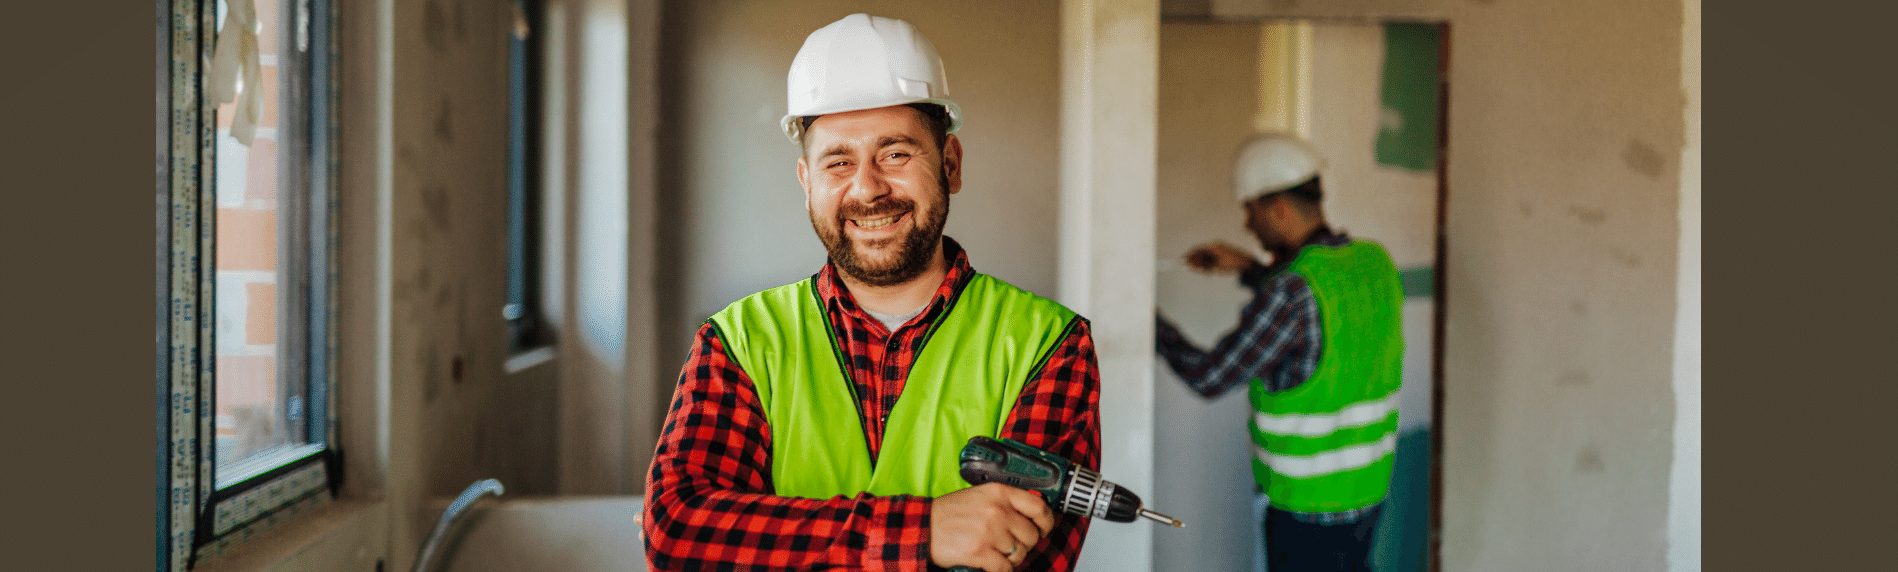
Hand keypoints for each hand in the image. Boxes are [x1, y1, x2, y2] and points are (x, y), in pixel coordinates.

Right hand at [929, 483, 1055, 571]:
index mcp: (999, 492)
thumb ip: (1005, 502)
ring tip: (995, 553)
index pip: (1038, 506)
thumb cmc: (950, 513)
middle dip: (1023, 545)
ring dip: (1010, 558)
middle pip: (1031, 535)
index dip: (1046, 521)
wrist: (923, 526)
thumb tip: (1032, 517)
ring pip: (1019, 554)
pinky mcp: (980, 552)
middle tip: (1009, 545)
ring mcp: (989, 531)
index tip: (1044, 529)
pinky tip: (989, 564)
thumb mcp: (979, 496)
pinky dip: (999, 569)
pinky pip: (1005, 568)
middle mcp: (997, 510)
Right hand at [1183, 241, 1257, 273]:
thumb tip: (1191, 265)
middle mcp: (1215, 246)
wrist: (1248, 264)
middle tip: (1190, 269)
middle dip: (1195, 261)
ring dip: (1202, 265)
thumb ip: (1203, 266)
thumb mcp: (1216, 266)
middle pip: (1200, 253)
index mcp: (1214, 246)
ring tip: (1204, 272)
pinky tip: (1210, 271)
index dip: (1188, 255)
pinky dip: (1208, 265)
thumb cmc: (1233, 264)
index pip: (1197, 249)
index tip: (1182, 261)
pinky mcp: (1222, 254)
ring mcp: (1219, 250)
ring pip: (1206, 257)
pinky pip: (1211, 259)